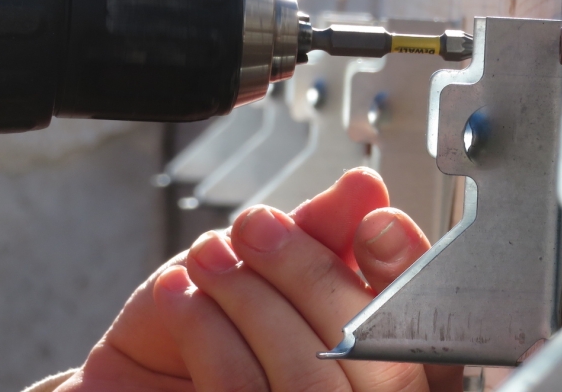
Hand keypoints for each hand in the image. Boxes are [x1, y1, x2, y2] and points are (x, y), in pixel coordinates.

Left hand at [58, 168, 461, 390]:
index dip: (409, 275)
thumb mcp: (266, 269)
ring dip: (250, 296)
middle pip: (373, 350)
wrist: (134, 381)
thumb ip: (320, 235)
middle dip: (312, 274)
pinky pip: (245, 388)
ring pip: (310, 375)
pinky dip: (208, 332)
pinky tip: (181, 296)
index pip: (427, 326)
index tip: (374, 225)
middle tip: (258, 227)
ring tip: (208, 256)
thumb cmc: (203, 329)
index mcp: (378, 359)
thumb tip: (363, 189)